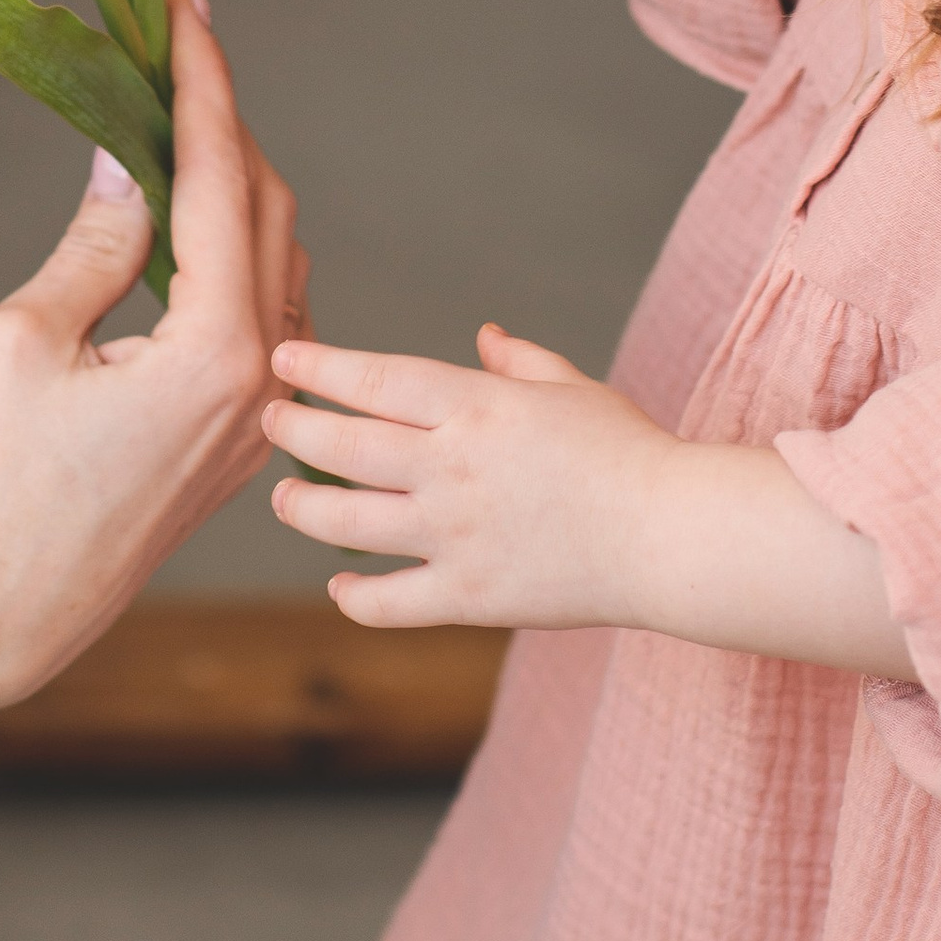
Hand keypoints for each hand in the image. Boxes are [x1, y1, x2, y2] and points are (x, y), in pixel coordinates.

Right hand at [0, 0, 307, 718]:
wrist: (0, 618)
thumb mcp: (21, 338)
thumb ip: (94, 241)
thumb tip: (129, 159)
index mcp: (213, 348)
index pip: (222, 176)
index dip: (203, 79)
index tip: (188, 4)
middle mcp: (259, 379)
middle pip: (268, 209)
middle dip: (225, 118)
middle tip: (176, 43)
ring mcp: (255, 417)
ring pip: (274, 262)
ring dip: (234, 183)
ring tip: (175, 115)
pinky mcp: (235, 441)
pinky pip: (260, 316)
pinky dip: (232, 251)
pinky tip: (186, 217)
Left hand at [264, 326, 673, 631]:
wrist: (671, 537)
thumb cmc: (628, 452)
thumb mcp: (571, 388)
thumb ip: (519, 362)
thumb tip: (483, 337)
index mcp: (477, 406)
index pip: (376, 379)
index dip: (321, 368)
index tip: (283, 361)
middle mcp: (455, 466)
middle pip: (345, 445)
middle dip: (294, 430)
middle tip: (270, 422)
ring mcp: (457, 534)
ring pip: (349, 522)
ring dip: (304, 508)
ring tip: (284, 500)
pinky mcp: (470, 596)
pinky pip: (390, 603)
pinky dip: (355, 595)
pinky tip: (340, 582)